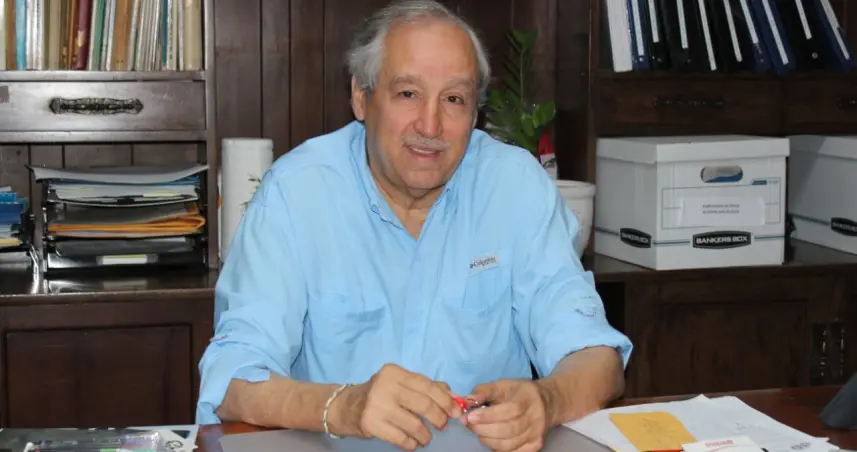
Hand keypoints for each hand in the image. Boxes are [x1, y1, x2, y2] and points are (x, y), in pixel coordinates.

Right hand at [331, 363, 460, 449]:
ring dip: (425, 435)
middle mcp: (385, 386)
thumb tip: (453, 396)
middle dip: (439, 418)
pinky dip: (411, 443)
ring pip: (414, 424)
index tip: (455, 412)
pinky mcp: (371, 424)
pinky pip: (400, 438)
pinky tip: (412, 443)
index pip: (427, 386)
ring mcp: (377, 405)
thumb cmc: (379, 394)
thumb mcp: (400, 384)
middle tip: (442, 426)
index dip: (445, 400)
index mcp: (395, 373)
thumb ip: (425, 387)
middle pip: (424, 405)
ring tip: (426, 438)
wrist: (345, 407)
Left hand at [461, 379, 551, 451]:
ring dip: (487, 440)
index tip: (470, 416)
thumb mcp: (503, 384)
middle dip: (483, 429)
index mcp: (527, 399)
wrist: (547, 403)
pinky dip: (497, 449)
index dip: (487, 416)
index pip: (509, 410)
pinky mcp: (535, 446)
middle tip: (470, 424)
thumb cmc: (520, 393)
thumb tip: (467, 401)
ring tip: (479, 431)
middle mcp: (535, 419)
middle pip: (508, 430)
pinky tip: (491, 439)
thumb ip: (484, 391)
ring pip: (508, 445)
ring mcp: (536, 435)